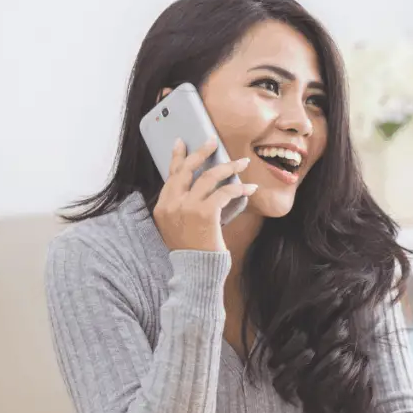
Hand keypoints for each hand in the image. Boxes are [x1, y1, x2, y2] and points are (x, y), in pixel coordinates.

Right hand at [153, 136, 256, 251]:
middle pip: (187, 170)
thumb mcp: (179, 228)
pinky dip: (239, 188)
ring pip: (209, 177)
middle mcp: (171, 204)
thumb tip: (205, 187)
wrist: (196, 272)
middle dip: (201, 152)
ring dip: (228, 167)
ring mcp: (187, 207)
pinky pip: (225, 192)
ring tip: (242, 162)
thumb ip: (184, 208)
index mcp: (162, 207)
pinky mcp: (205, 213)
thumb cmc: (192, 252)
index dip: (177, 158)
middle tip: (213, 141)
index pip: (171, 176)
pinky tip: (249, 188)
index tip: (182, 143)